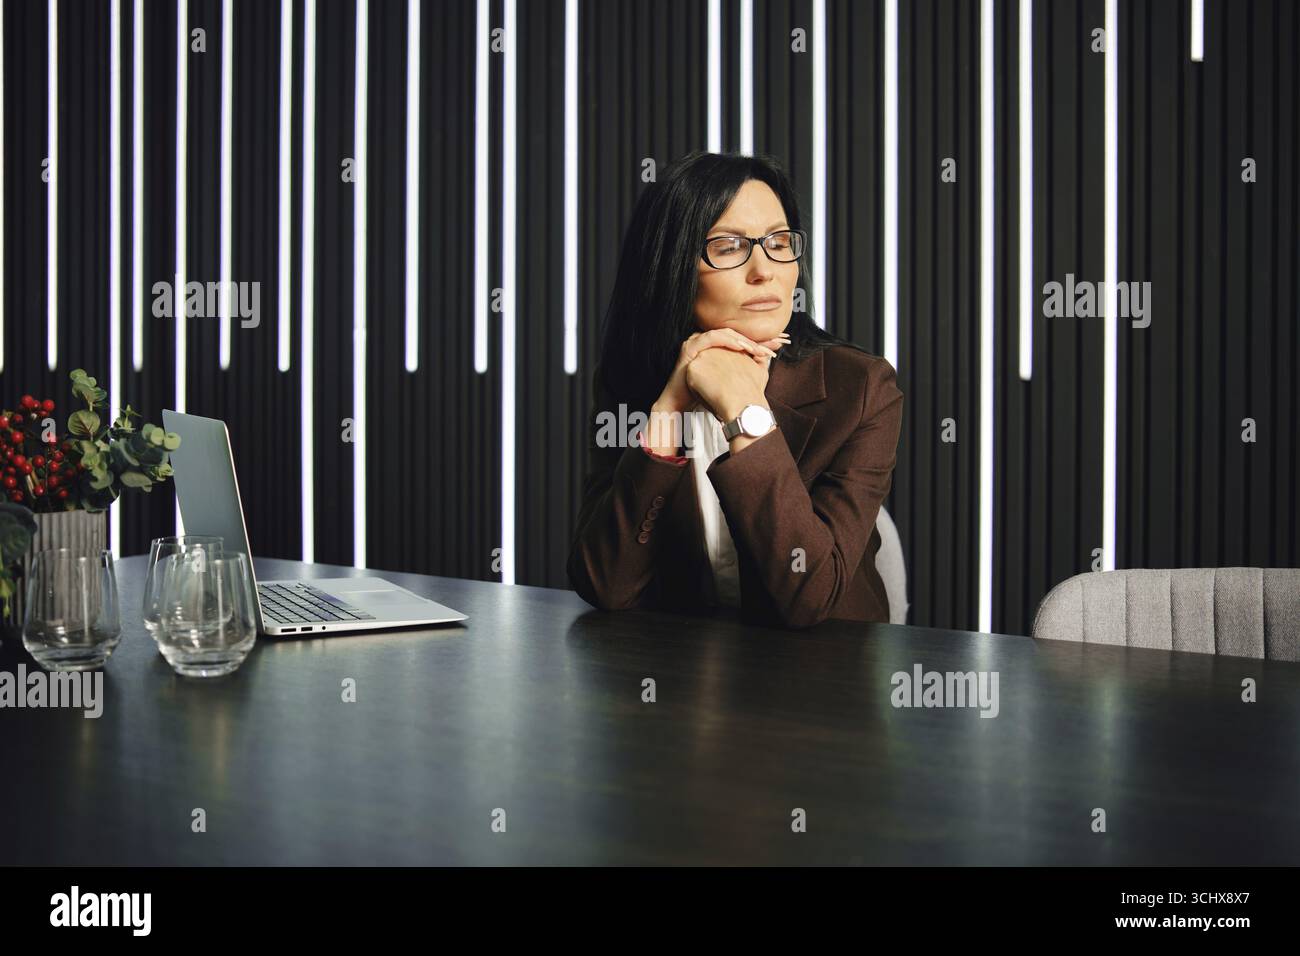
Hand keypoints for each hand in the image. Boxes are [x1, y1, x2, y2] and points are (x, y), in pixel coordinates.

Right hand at [653, 328, 784, 416]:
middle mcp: (707, 340)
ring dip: (742, 340)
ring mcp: (697, 342)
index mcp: (716, 346)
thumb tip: (768, 359)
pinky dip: (727, 340)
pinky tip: (740, 346)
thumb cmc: (705, 393)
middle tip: (773, 344)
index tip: (780, 342)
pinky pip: (711, 338)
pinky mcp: (690, 347)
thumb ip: (746, 367)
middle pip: (735, 334)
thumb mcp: (731, 379)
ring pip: (724, 333)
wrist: (682, 404)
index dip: (760, 340)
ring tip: (756, 348)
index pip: (741, 339)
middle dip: (755, 339)